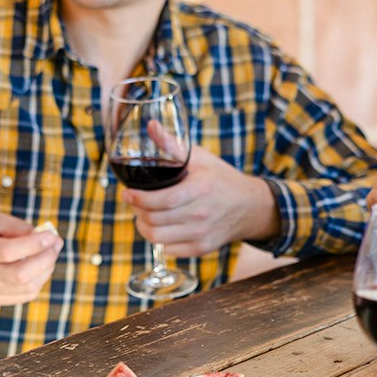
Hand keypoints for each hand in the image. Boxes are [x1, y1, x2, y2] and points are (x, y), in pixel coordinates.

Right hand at [0, 211, 61, 304]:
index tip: (51, 235)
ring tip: (50, 253)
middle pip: (21, 274)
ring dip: (46, 269)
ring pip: (28, 287)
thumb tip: (44, 236)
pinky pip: (26, 295)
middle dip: (46, 258)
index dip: (35, 244)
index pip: (10, 252)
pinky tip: (40, 266)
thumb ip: (17, 227)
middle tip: (56, 243)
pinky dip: (39, 280)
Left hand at [123, 146, 277, 257]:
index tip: (126, 192)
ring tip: (141, 215)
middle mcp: (201, 214)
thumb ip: (173, 145)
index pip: (162, 200)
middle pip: (155, 220)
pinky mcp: (202, 248)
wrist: (250, 206)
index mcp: (200, 189)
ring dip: (143, 226)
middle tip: (133, 201)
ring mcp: (202, 234)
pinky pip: (169, 250)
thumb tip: (150, 126)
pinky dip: (158, 240)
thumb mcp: (201, 158)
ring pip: (158, 238)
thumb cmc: (221, 179)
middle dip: (136, 210)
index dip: (138, 199)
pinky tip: (160, 227)